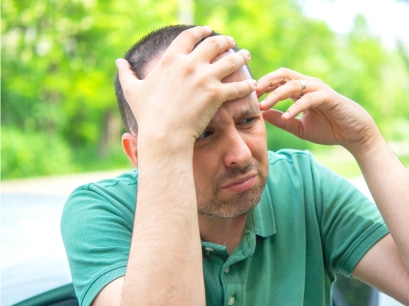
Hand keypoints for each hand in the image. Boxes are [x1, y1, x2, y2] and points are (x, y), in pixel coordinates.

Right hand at [116, 26, 255, 150]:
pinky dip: (247, 84)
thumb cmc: (148, 115)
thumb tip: (119, 62)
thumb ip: (127, 73)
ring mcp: (205, 78)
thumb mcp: (133, 91)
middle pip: (213, 44)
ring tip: (246, 55)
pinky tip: (253, 84)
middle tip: (231, 42)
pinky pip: (238, 86)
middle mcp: (190, 64)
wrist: (164, 135)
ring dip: (240, 56)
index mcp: (171, 59)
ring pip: (230, 61)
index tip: (207, 31)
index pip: (189, 37)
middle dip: (224, 41)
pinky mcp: (217, 94)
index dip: (200, 32)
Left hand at [256, 68, 380, 153]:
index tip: (247, 97)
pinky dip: (295, 107)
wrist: (354, 135)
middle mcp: (309, 85)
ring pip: (292, 84)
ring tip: (264, 106)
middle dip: (265, 82)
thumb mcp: (299, 127)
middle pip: (282, 75)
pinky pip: (308, 99)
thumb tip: (263, 115)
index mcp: (301, 91)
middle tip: (251, 94)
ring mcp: (319, 89)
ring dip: (276, 94)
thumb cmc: (329, 129)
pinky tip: (287, 117)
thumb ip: (282, 120)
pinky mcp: (328, 97)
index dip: (262, 87)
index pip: (277, 81)